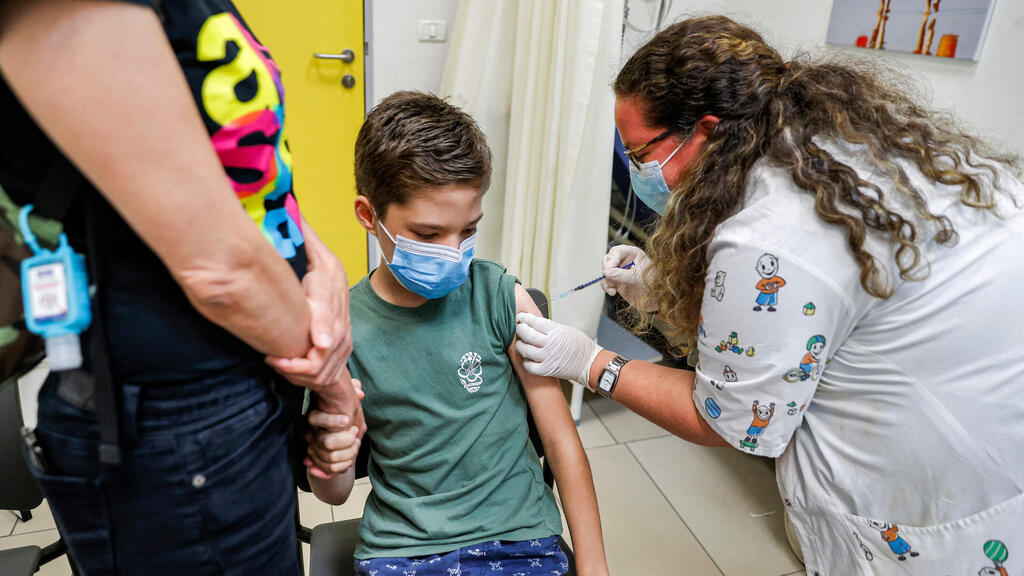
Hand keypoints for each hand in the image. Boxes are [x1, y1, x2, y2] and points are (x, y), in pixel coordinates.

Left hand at [266, 266, 351, 389]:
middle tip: (272, 360)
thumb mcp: (319, 295)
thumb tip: (323, 345)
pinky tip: (292, 361)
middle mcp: (343, 346)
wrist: (331, 275)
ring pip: (321, 379)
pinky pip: (325, 374)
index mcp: (338, 336)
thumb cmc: (321, 282)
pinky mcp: (339, 350)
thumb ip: (322, 321)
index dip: (291, 367)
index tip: (272, 357)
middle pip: (317, 377)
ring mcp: (343, 349)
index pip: (314, 368)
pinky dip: (305, 374)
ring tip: (280, 361)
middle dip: (292, 373)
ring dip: (298, 375)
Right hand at [306, 378, 364, 478]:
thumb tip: (360, 393)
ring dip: (348, 454)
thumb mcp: (349, 397)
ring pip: (330, 458)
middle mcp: (310, 433)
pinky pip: (328, 470)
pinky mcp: (318, 463)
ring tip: (356, 445)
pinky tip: (349, 460)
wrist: (340, 434)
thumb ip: (353, 389)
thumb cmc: (344, 409)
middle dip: (347, 441)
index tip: (347, 420)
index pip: (315, 419)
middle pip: (327, 442)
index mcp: (315, 416)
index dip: (332, 421)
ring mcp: (312, 449)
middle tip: (355, 433)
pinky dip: (342, 467)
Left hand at [514, 313, 601, 387]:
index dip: (524, 318)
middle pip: (526, 334)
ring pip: (524, 349)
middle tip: (519, 328)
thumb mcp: (566, 329)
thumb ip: (550, 327)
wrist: (589, 363)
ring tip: (522, 343)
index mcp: (556, 331)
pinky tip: (528, 358)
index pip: (534, 321)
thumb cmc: (580, 346)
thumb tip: (534, 323)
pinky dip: (525, 362)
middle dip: (519, 329)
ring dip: (520, 345)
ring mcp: (547, 357)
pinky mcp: (546, 370)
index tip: (521, 317)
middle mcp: (550, 344)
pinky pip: (529, 366)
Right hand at [601, 245, 649, 309]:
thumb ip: (621, 275)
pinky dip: (607, 287)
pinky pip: (606, 282)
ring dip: (607, 281)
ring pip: (605, 272)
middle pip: (608, 260)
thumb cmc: (653, 284)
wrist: (657, 299)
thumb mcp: (637, 277)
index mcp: (633, 254)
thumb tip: (607, 273)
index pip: (616, 252)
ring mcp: (620, 272)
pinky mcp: (617, 282)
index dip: (611, 261)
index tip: (609, 271)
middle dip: (607, 271)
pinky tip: (613, 292)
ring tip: (614, 288)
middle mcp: (625, 261)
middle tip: (611, 279)